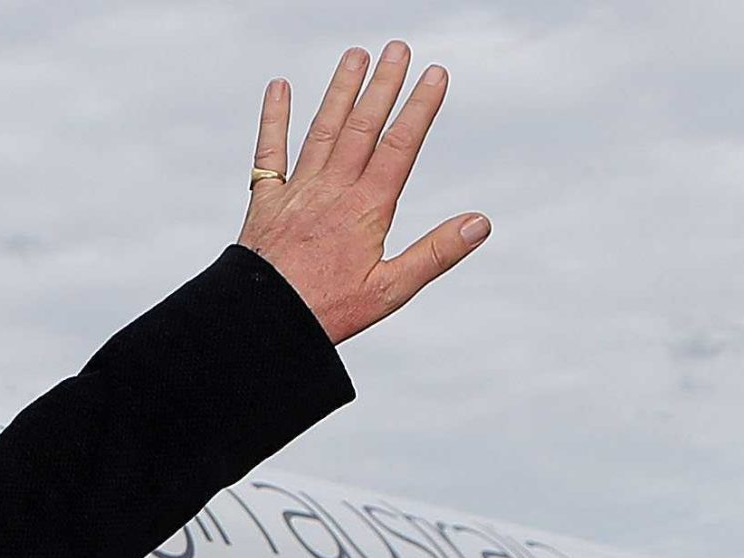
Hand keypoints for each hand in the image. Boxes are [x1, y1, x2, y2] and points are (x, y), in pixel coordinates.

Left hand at [237, 42, 487, 344]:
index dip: (420, 107)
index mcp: (366, 208)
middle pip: (363, 126)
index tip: (435, 74)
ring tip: (355, 56)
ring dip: (340, 91)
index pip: (400, 145)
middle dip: (383, 85)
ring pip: (323, 130)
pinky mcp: (266, 202)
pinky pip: (270, 152)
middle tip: (397, 49)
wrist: (263, 322)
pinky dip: (274, 118)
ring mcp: (298, 192)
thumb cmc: (325, 312)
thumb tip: (480, 224)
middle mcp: (332, 190)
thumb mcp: (390, 290)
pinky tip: (278, 87)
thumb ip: (436, 253)